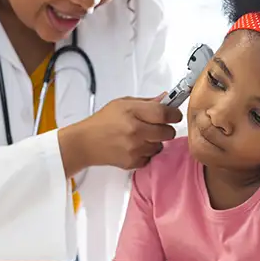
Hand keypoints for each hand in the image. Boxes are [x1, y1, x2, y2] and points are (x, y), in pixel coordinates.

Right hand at [59, 94, 181, 175]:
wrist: (85, 143)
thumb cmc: (102, 122)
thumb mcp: (123, 104)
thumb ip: (146, 102)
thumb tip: (166, 98)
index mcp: (133, 112)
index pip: (165, 113)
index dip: (174, 114)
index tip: (174, 114)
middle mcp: (136, 131)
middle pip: (168, 132)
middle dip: (165, 128)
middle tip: (155, 126)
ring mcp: (135, 148)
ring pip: (160, 146)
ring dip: (154, 142)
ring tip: (140, 137)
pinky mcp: (133, 162)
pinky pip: (151, 157)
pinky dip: (146, 153)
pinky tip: (134, 147)